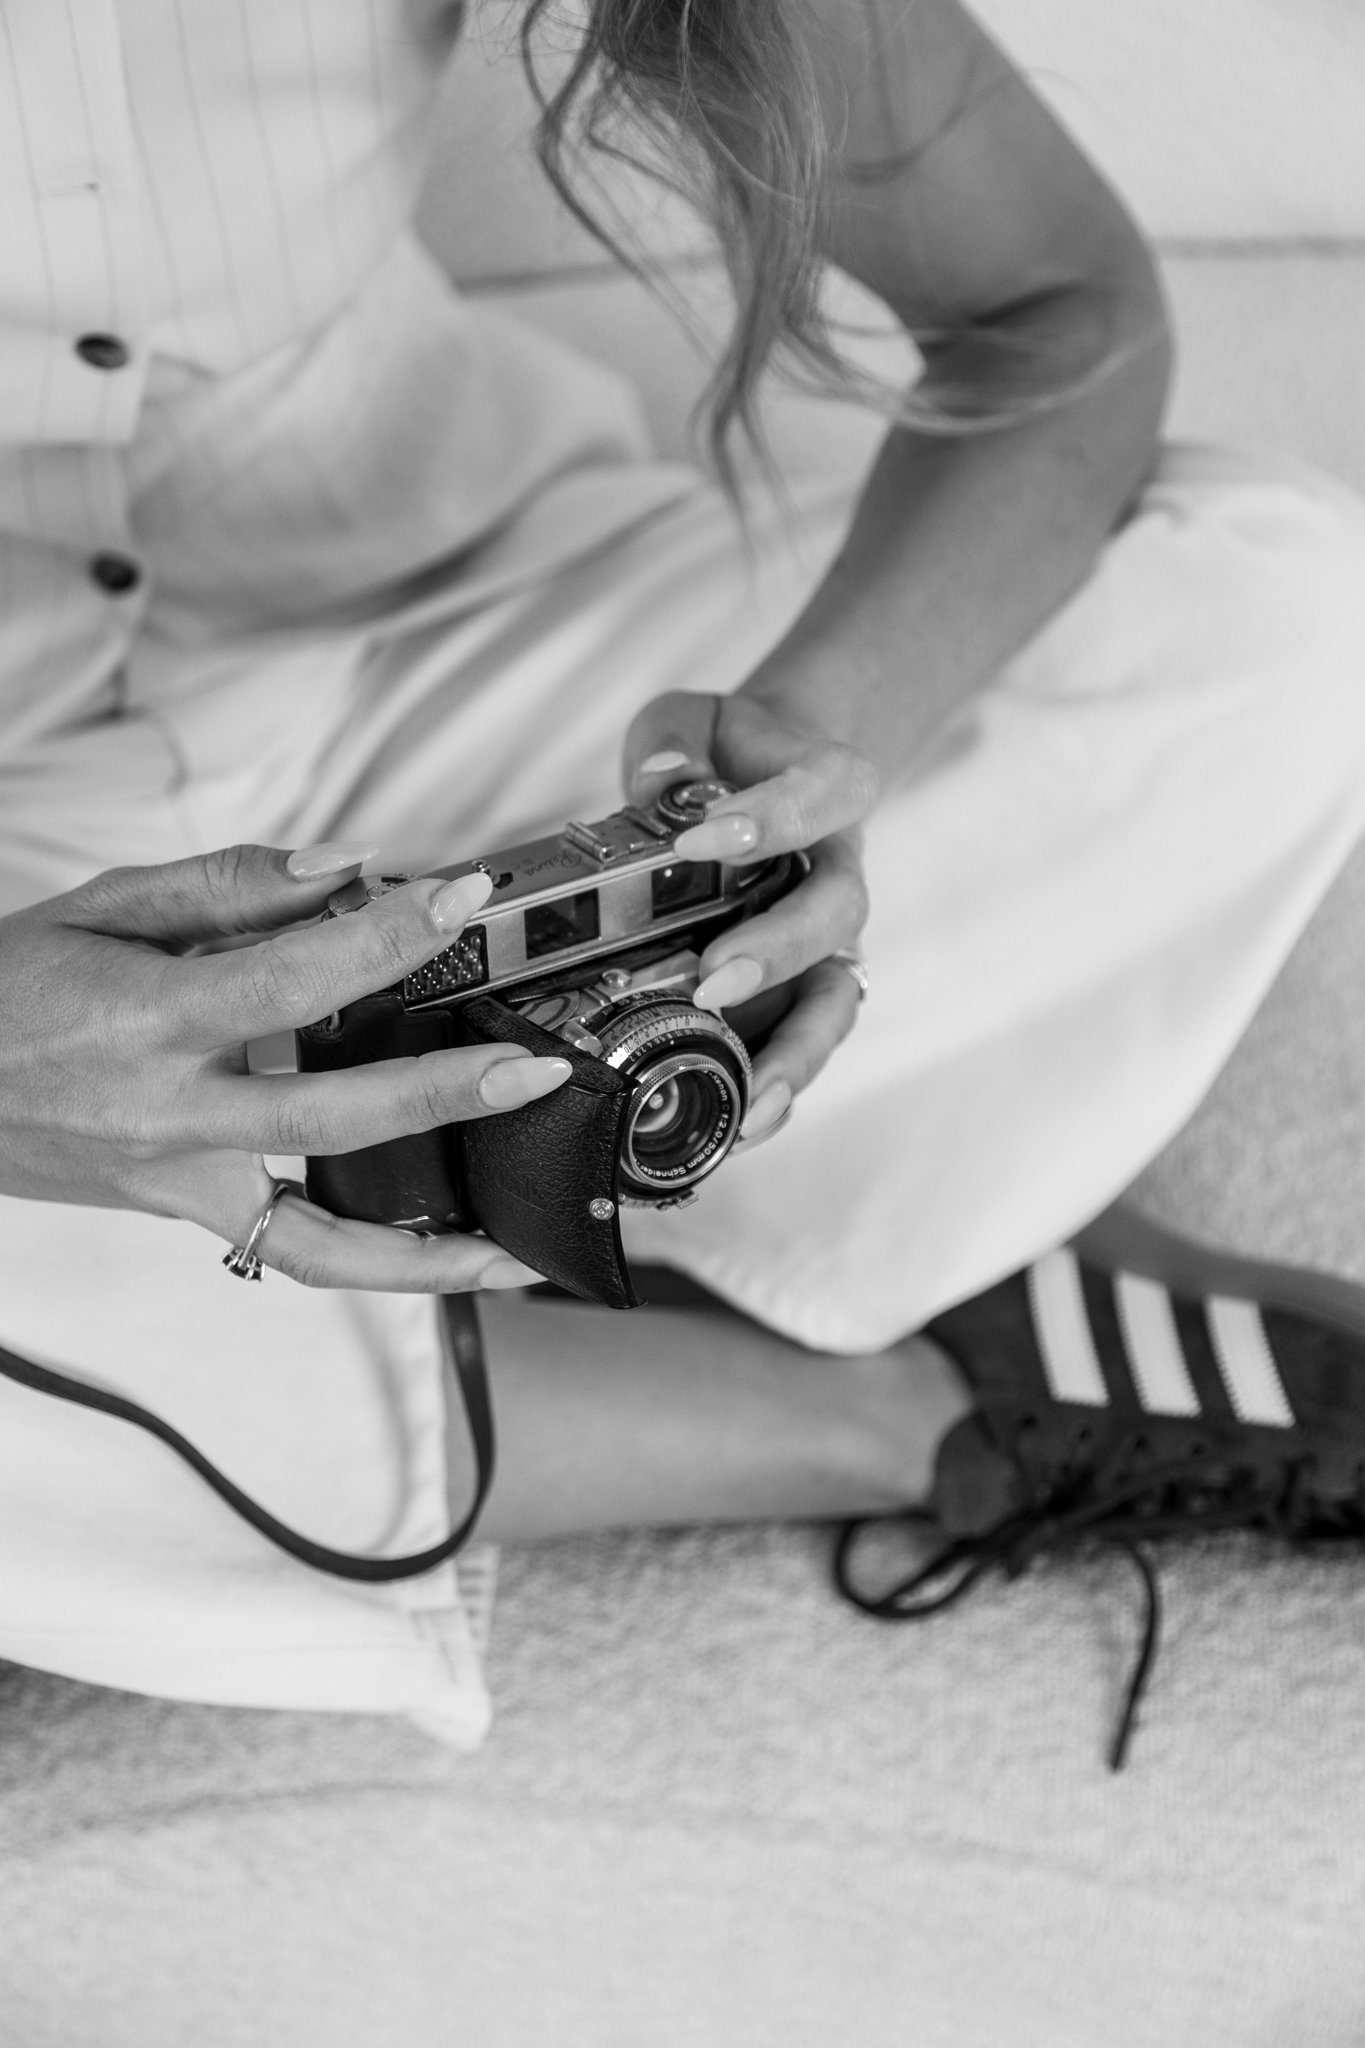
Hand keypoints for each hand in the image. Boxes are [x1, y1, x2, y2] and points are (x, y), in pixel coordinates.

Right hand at [0, 844, 573, 1289]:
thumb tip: (349, 868)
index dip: (389, 934)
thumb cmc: (8, 988)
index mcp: (146, 1018)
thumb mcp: (103, 903)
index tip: (465, 894)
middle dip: (443, 1090)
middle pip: (330, 1112)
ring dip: (432, 1237)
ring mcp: (179, 1181)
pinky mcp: (184, 1214)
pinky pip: (294, 1257)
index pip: (293, 976)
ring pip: (322, 1232)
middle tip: (533, 1067)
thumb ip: (230, 883)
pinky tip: (453, 1263)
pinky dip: (379, 1270)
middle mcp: (168, 1113)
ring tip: (519, 1233)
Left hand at [623, 692, 877, 1140]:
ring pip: (835, 1000)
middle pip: (838, 914)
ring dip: (793, 1051)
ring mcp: (827, 942)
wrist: (759, 780)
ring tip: (745, 1097)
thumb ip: (673, 741)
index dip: (773, 819)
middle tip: (712, 979)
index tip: (700, 839)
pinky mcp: (801, 994)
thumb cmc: (719, 753)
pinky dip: (777, 1090)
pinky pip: (803, 1046)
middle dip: (779, 951)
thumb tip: (660, 783)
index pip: (824, 794)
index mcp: (829, 789)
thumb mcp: (687, 723)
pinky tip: (738, 1128)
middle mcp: (840, 871)